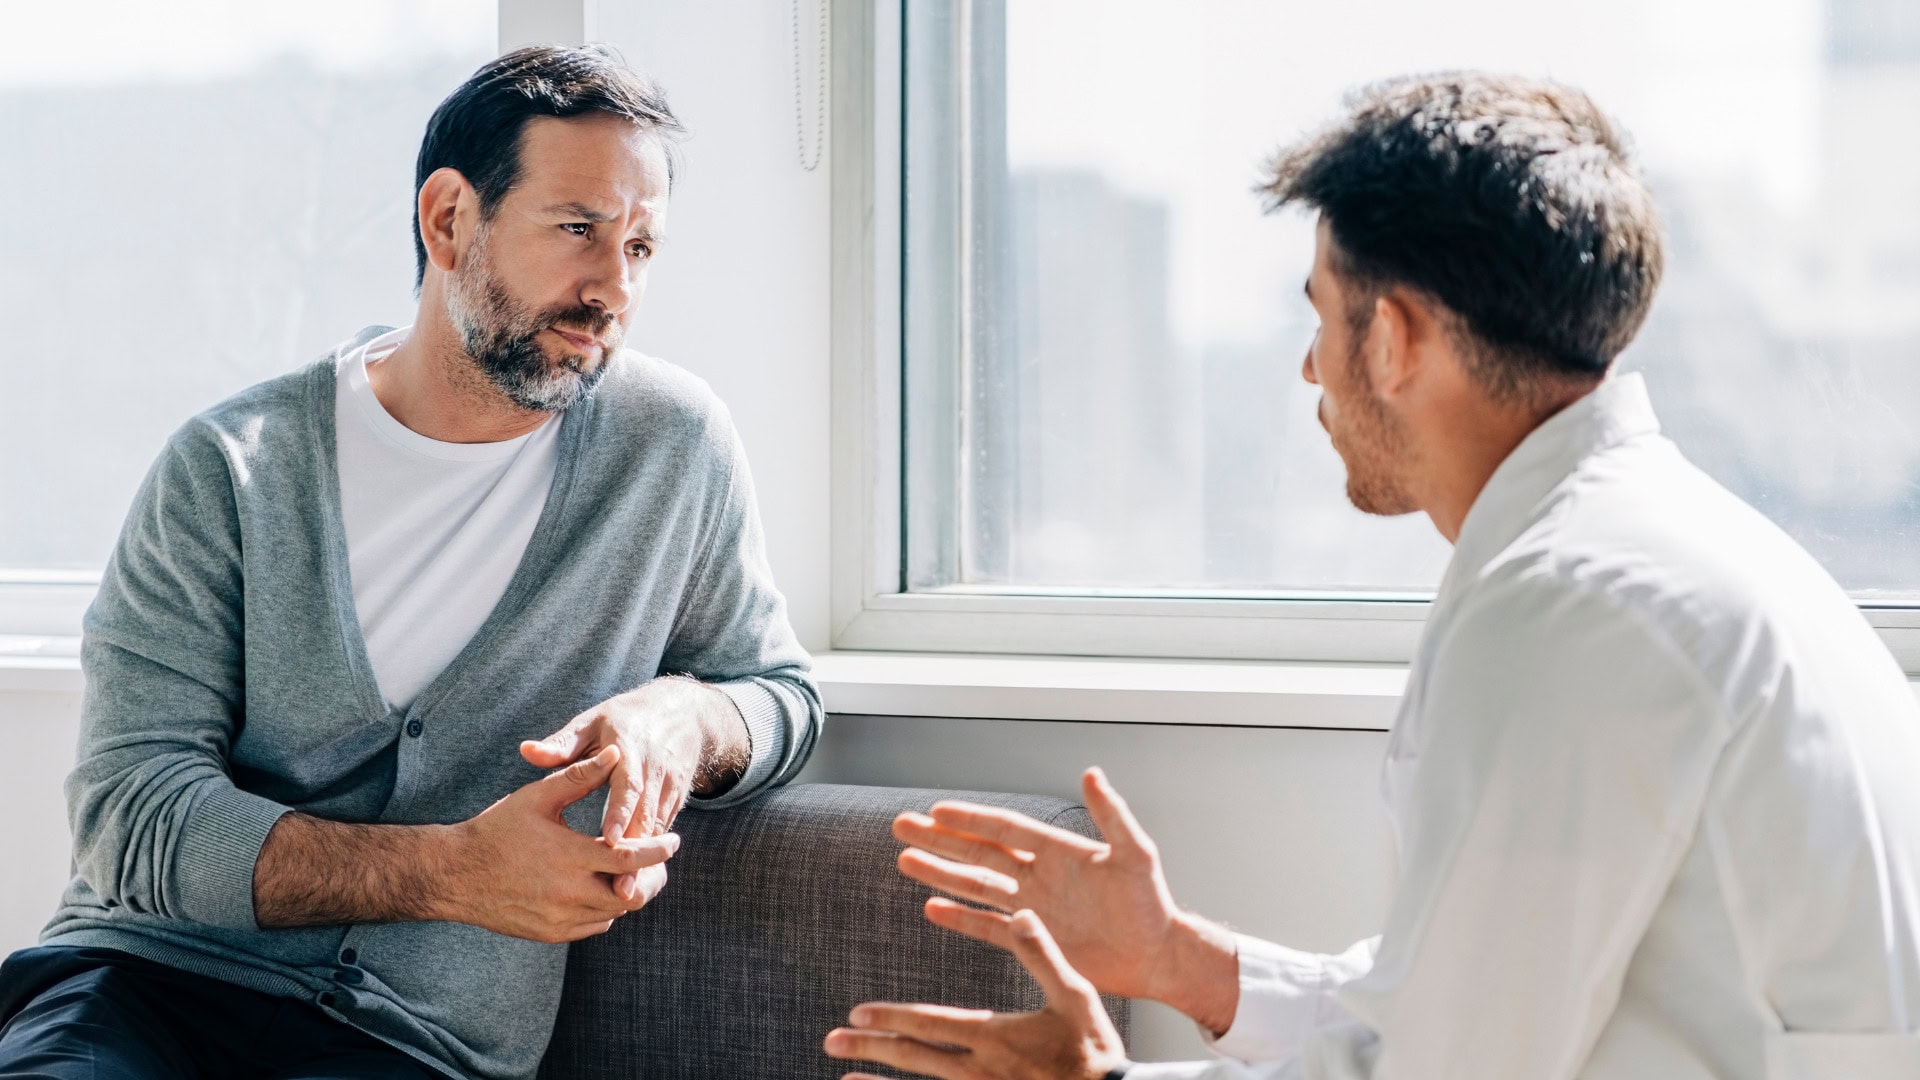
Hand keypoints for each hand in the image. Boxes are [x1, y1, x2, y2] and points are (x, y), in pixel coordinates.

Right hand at [441, 745, 678, 942]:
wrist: (453, 875)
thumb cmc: (496, 830)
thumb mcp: (537, 797)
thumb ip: (580, 776)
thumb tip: (616, 753)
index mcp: (570, 856)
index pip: (633, 859)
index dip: (659, 850)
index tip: (674, 840)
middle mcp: (569, 894)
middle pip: (633, 894)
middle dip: (652, 877)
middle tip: (658, 859)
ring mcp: (560, 919)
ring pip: (615, 912)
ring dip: (628, 891)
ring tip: (631, 870)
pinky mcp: (551, 934)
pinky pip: (595, 926)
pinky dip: (605, 909)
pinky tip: (601, 887)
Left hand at [521, 676, 731, 896]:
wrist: (678, 714)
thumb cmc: (622, 720)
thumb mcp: (591, 724)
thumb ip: (561, 744)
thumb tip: (527, 751)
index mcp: (632, 750)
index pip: (628, 785)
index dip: (620, 813)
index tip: (607, 840)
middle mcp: (656, 771)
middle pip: (647, 817)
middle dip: (635, 854)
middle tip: (620, 890)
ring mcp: (670, 788)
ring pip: (658, 831)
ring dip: (646, 864)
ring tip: (628, 896)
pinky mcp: (675, 801)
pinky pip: (662, 832)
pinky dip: (652, 858)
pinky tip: (637, 884)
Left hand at [824, 910, 1127, 1079]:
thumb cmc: (1095, 1051)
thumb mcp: (1076, 994)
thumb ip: (1043, 954)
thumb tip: (1020, 911)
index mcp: (995, 1036)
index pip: (930, 1024)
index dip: (892, 1018)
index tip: (857, 1014)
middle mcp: (979, 1071)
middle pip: (914, 1057)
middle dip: (870, 1046)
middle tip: (832, 1040)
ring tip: (845, 1077)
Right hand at [894, 767, 1238, 1031]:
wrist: (1156, 955)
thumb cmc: (1151, 904)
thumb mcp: (1135, 854)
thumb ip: (1111, 815)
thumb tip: (1091, 772)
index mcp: (1058, 851)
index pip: (1004, 830)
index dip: (971, 819)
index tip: (936, 809)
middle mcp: (1038, 875)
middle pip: (978, 852)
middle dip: (940, 840)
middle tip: (902, 825)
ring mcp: (1032, 908)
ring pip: (976, 886)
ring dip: (941, 874)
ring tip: (905, 861)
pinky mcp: (1032, 940)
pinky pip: (987, 926)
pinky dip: (960, 918)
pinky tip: (932, 907)